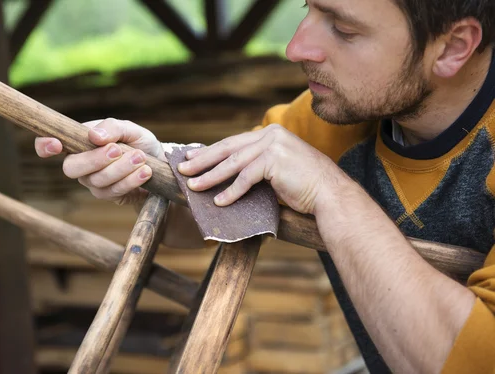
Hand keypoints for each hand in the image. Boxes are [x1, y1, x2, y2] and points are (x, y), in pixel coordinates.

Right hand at [35, 118, 164, 204]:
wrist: (160, 163)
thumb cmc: (139, 142)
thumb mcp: (130, 129)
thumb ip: (113, 127)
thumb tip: (94, 136)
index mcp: (79, 141)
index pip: (48, 144)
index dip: (44, 145)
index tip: (55, 144)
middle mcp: (81, 163)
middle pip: (71, 168)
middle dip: (94, 159)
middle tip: (117, 150)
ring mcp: (92, 181)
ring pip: (96, 180)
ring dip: (120, 168)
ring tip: (140, 158)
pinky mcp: (108, 195)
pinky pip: (113, 191)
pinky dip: (131, 180)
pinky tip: (145, 172)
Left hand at [177, 124, 345, 214]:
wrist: (331, 194)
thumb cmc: (304, 186)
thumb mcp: (277, 169)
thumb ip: (257, 165)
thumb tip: (228, 173)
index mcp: (271, 133)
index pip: (234, 143)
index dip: (211, 152)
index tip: (192, 159)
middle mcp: (271, 134)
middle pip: (228, 149)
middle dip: (203, 160)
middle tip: (182, 169)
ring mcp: (273, 145)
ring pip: (233, 163)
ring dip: (210, 177)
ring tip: (193, 187)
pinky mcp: (274, 160)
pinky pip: (246, 178)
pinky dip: (231, 192)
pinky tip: (219, 202)